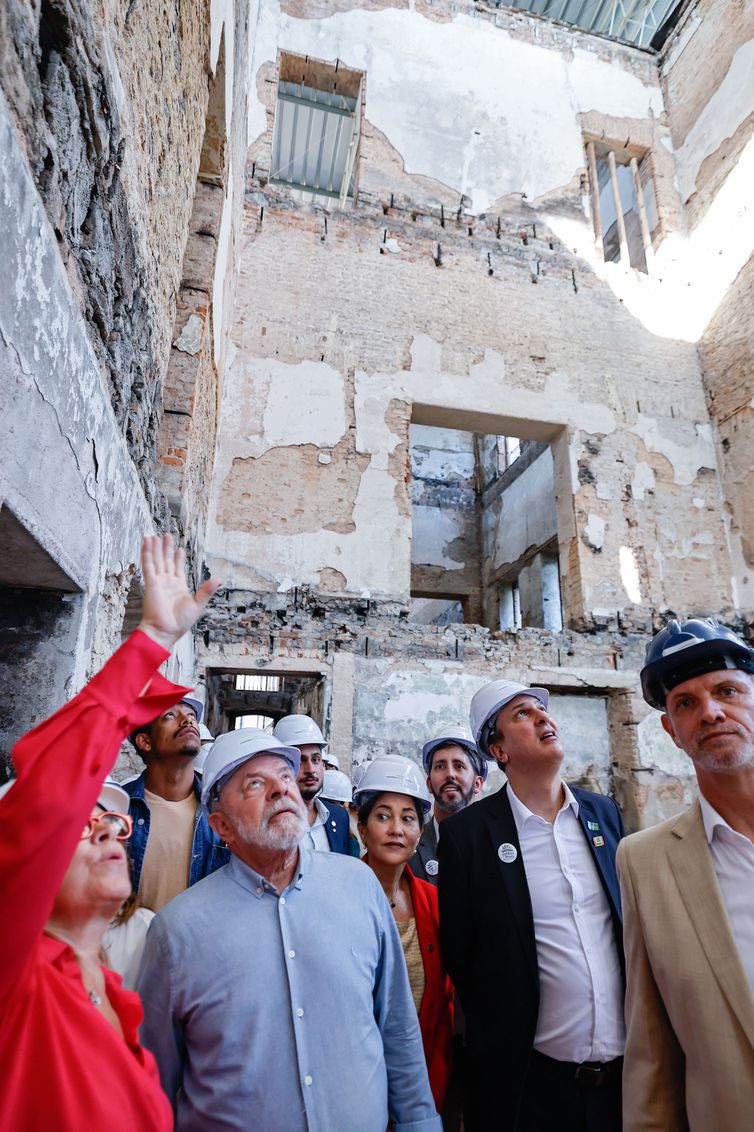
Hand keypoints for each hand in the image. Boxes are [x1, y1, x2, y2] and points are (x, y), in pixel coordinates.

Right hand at [136, 534, 219, 650]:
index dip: (178, 558)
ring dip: (156, 548)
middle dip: (166, 548)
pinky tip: (147, 543)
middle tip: (167, 535)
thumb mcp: (198, 604)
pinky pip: (148, 565)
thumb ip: (206, 591)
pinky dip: (147, 553)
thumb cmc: (180, 622)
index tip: (179, 549)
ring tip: (155, 536)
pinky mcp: (151, 583)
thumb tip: (218, 580)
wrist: (165, 631)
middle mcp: (168, 582)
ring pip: (157, 560)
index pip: (178, 568)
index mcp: (179, 587)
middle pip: (166, 561)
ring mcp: (158, 582)